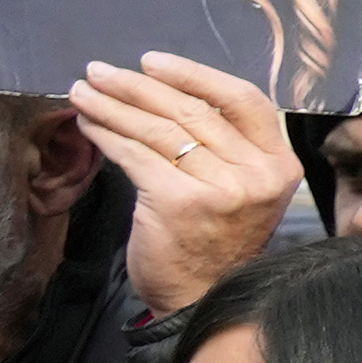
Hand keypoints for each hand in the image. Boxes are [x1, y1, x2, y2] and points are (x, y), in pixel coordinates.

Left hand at [77, 53, 302, 312]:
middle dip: (137, 86)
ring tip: (82, 92)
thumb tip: (162, 92)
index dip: (194, 74)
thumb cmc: (214, 242)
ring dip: (112, 105)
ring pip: (159, 129)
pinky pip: (135, 155)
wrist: (201, 300)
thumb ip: (224, 147)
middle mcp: (256, 175)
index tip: (151, 62)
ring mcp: (221, 190)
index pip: (243, 100)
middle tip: (98, 72)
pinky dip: (106, 135)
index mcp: (279, 165)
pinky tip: (87, 125)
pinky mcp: (179, 203)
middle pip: (193, 110)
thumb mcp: (240, 189)